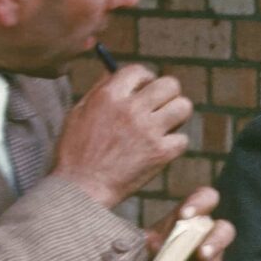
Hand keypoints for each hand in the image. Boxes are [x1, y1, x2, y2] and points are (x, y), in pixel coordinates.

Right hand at [52, 66, 191, 206]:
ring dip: (176, 116)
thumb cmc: (76, 152)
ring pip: (183, 107)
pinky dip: (174, 145)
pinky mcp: (161, 152)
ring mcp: (148, 131)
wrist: (81, 189)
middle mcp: (131, 109)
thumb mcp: (79, 113)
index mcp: (108, 96)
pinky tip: (159, 150)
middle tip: (159, 107)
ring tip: (164, 126)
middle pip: (170, 84)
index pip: (139, 71)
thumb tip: (115, 71)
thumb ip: (100, 91)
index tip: (144, 90)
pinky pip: (182, 138)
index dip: (144, 79)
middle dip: (167, 94)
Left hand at [144, 186, 234, 260]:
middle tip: (201, 253)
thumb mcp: (136, 235)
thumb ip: (139, 233)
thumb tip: (151, 241)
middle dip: (215, 242)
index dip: (200, 204)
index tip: (184, 216)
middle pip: (225, 231)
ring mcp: (210, 256)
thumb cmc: (139, 246)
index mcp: (192, 214)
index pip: (207, 198)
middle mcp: (206, 232)